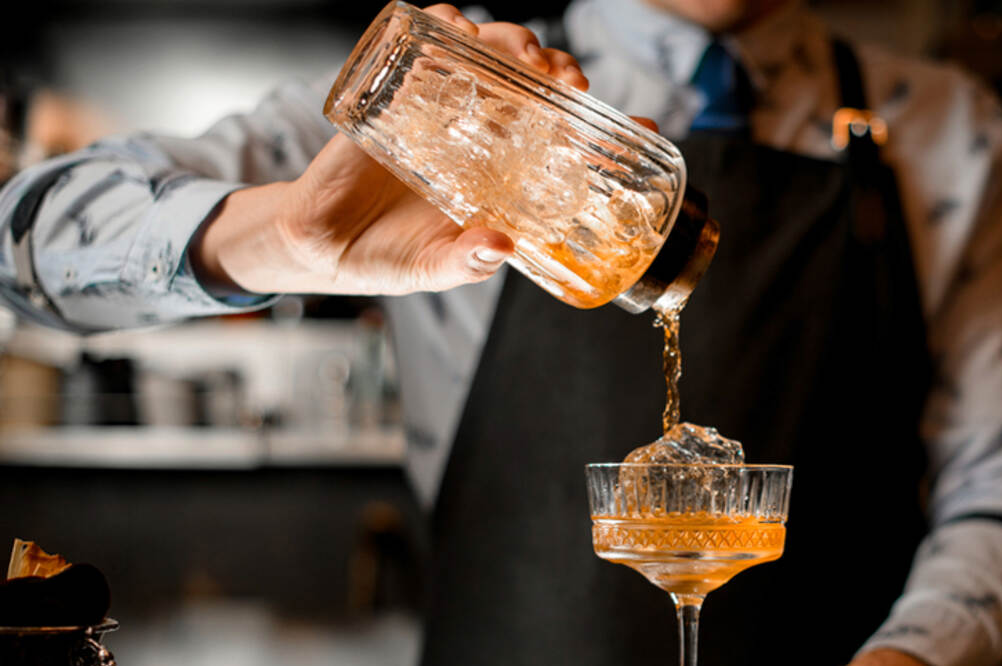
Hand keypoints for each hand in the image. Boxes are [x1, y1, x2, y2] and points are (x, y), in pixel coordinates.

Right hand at [192, 6, 597, 296]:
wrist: (321, 245)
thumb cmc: (390, 257)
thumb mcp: (438, 267)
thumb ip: (470, 262)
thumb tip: (499, 247)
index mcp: (505, 174)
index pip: (565, 139)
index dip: (604, 126)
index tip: (642, 124)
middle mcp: (480, 135)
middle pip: (533, 83)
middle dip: (559, 71)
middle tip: (571, 83)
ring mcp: (440, 109)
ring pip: (488, 54)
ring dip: (513, 42)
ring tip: (526, 56)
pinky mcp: (396, 93)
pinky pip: (424, 44)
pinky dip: (443, 24)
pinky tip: (457, 27)